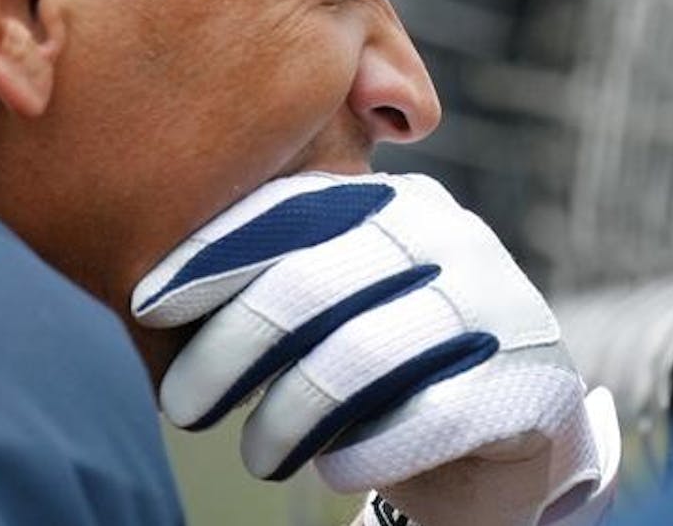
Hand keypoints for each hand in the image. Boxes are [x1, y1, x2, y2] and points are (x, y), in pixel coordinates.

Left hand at [132, 172, 613, 525]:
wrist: (502, 435)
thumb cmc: (382, 361)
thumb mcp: (327, 306)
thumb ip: (266, 281)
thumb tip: (146, 298)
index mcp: (389, 200)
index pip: (285, 212)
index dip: (208, 258)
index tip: (144, 306)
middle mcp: (446, 234)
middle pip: (308, 282)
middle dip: (228, 349)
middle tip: (182, 406)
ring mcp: (497, 302)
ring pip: (360, 355)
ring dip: (288, 415)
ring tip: (256, 456)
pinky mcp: (529, 380)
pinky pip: (428, 416)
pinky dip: (367, 451)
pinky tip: (334, 471)